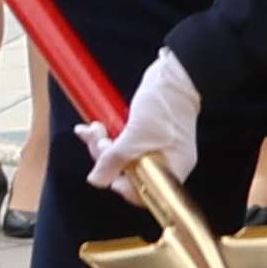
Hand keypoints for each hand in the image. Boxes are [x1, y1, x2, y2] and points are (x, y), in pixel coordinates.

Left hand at [81, 49, 206, 198]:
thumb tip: (96, 180)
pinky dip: (107, 136)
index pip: (143, 191)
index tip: (105, 171)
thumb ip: (114, 161)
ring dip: (102, 145)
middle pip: (128, 173)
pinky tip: (94, 127)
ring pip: (121, 157)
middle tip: (98, 141)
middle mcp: (164, 161)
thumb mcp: (135, 137)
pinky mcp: (145, 134)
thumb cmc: (164, 107)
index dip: (120, 184)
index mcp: (171, 168)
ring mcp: (155, 147)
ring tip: (92, 130)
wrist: (174, 76)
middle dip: (106, 158)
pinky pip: (122, 143)